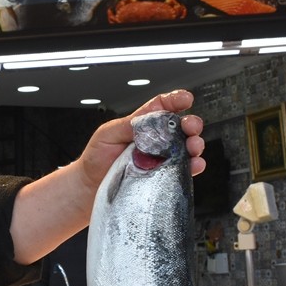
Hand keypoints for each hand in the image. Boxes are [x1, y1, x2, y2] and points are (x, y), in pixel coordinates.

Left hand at [8, 89, 203, 264]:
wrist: (90, 186)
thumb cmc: (97, 157)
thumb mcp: (108, 133)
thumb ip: (129, 124)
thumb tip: (148, 120)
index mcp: (142, 124)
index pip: (162, 107)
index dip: (175, 100)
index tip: (184, 99)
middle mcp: (155, 140)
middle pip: (180, 126)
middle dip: (191, 123)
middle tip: (190, 125)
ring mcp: (161, 158)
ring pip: (186, 147)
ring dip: (195, 144)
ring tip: (193, 145)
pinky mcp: (164, 176)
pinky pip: (184, 170)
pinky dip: (193, 166)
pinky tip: (193, 164)